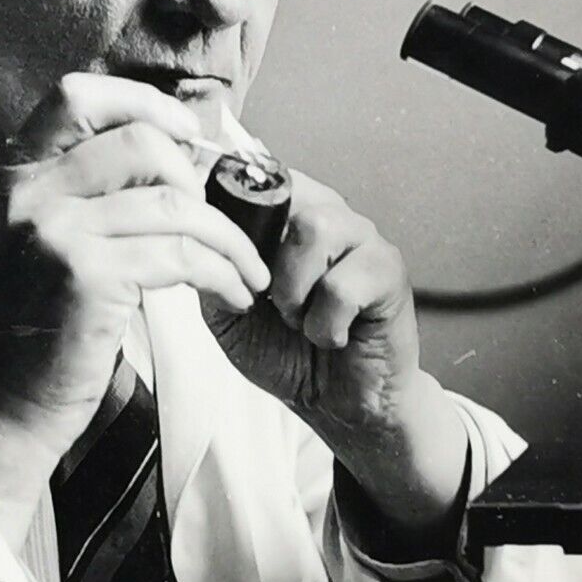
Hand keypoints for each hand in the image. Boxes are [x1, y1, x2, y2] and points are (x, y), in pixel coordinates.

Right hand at [0, 74, 269, 547]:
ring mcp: (54, 232)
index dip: (141, 102)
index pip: (76, 96)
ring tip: (245, 268)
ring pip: (170, 203)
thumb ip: (81, 195)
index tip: (186, 132)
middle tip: (216, 213)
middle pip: (136, 140)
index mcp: (14, 177)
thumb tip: (164, 154)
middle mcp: (28, 193)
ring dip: (226, 236)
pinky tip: (232, 292)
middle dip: (193, 173)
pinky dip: (220, 271)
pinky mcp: (85, 276)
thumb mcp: (37, 243)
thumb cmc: (32, 331)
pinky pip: (179, 254)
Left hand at [201, 168, 466, 536]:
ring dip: (293, 290)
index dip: (233, 214)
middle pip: (283, 194)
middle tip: (267, 302)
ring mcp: (362, 237)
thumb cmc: (286, 351)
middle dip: (261, 260)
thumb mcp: (226, 309)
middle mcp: (326, 214)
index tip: (226, 259)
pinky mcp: (389, 271)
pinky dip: (324, 324)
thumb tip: (192, 231)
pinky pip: (343, 284)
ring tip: (298, 320)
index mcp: (286, 216)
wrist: (334, 404)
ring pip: (315, 227)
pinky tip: (332, 336)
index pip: (256, 177)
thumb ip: (209, 269)